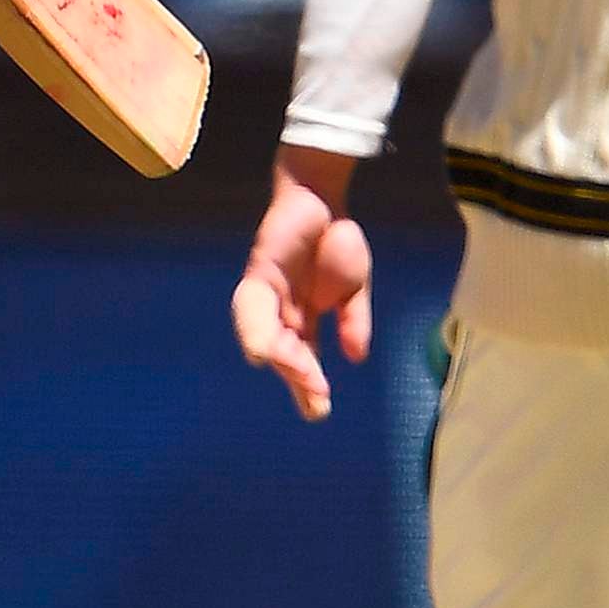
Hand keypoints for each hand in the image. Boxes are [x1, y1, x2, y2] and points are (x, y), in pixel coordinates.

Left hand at [230, 155, 374, 421]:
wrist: (323, 197)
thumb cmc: (336, 242)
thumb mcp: (355, 290)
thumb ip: (354, 323)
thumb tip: (356, 359)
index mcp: (303, 321)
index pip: (303, 360)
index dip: (308, 385)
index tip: (320, 410)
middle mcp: (281, 313)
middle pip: (283, 354)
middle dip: (297, 379)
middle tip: (314, 403)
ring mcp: (266, 294)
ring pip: (264, 336)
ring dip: (280, 359)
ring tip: (296, 379)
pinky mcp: (258, 273)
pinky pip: (252, 305)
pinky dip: (255, 330)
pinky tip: (260, 353)